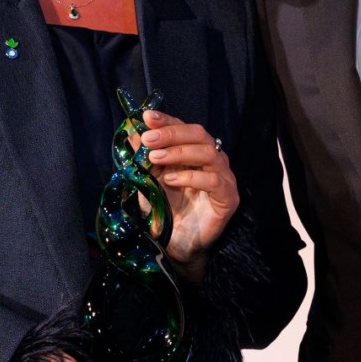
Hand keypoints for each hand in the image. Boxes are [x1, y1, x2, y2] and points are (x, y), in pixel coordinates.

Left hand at [140, 109, 238, 277]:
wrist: (175, 244)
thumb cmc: (166, 210)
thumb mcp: (149, 180)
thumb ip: (144, 157)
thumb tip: (132, 133)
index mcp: (195, 152)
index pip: (184, 128)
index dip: (167, 120)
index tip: (147, 117)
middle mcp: (213, 160)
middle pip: (199, 134)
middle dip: (172, 133)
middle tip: (149, 139)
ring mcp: (224, 178)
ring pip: (209, 153)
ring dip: (179, 152)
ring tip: (156, 158)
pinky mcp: (228, 198)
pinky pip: (214, 180)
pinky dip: (191, 177)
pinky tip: (171, 180)